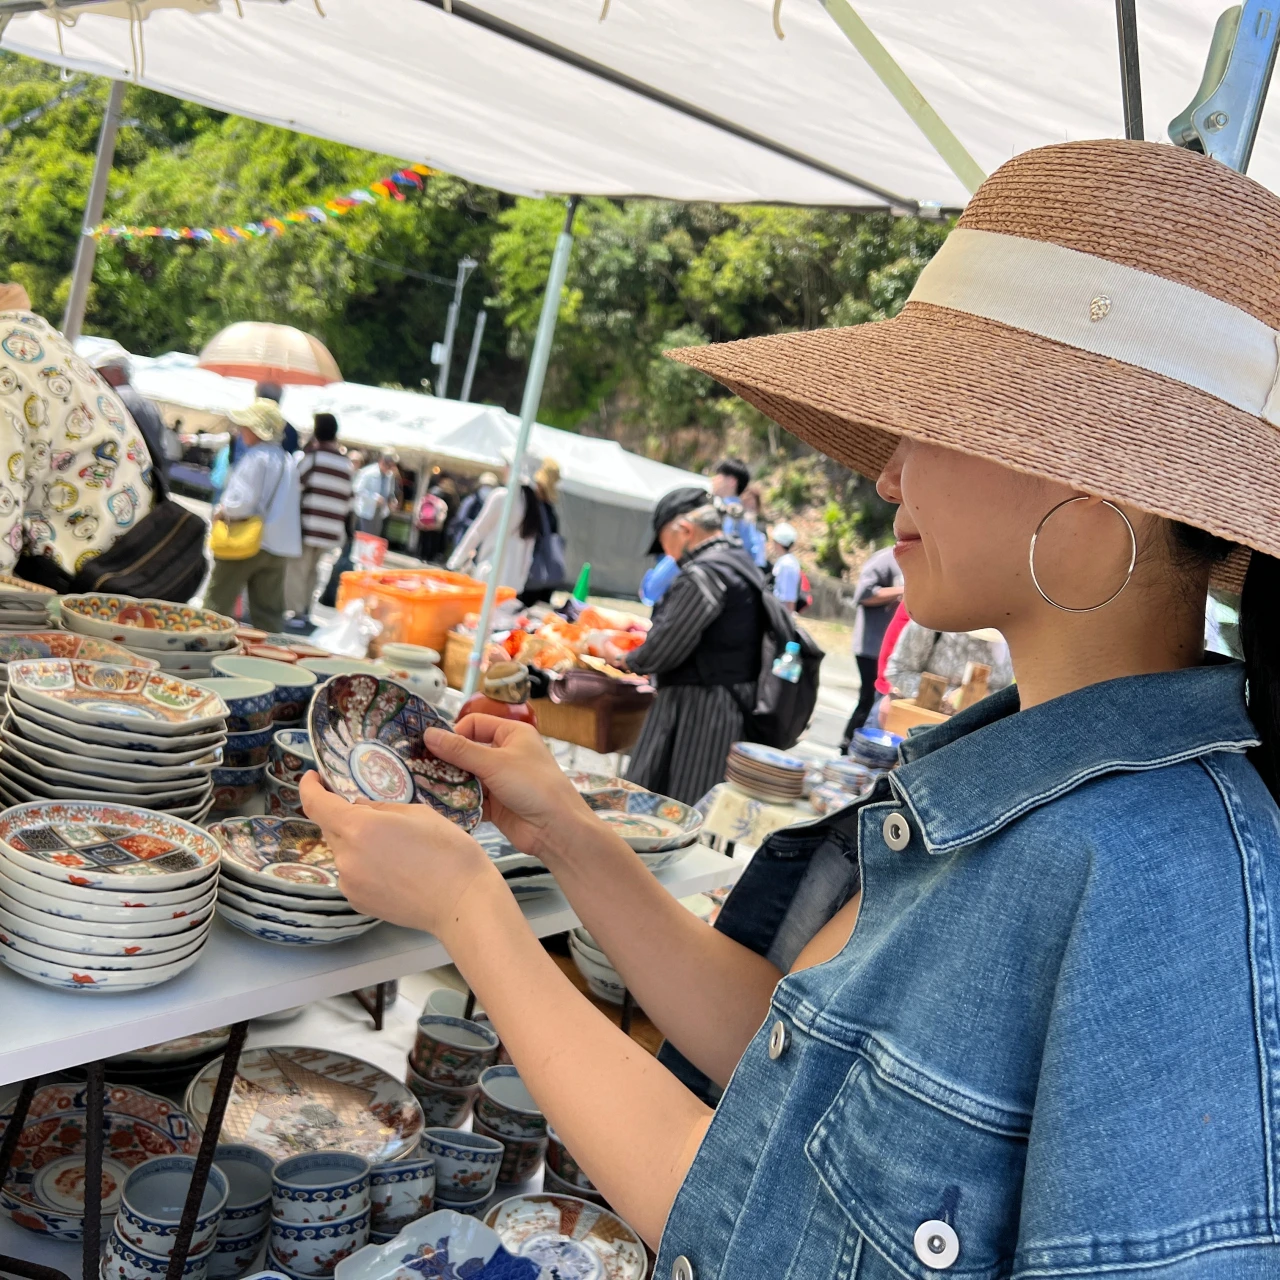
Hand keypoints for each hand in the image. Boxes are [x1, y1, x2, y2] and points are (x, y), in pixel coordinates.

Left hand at [299, 773, 502, 936]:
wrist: (462, 902)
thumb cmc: (449, 853)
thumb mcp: (418, 813)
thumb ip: (381, 808)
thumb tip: (360, 808)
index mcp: (359, 828)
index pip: (316, 804)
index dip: (309, 788)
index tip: (313, 778)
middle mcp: (347, 857)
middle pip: (331, 828)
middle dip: (345, 817)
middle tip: (376, 816)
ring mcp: (350, 883)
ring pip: (344, 852)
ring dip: (358, 843)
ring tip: (395, 848)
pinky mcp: (359, 902)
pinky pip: (352, 874)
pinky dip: (365, 865)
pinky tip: (395, 869)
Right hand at [425, 716, 591, 860]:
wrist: (556, 828)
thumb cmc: (533, 785)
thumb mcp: (495, 763)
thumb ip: (460, 750)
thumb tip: (428, 734)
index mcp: (512, 734)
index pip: (475, 724)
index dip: (454, 733)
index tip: (432, 746)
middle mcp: (505, 754)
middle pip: (467, 751)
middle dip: (447, 760)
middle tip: (421, 767)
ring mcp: (500, 780)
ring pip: (466, 776)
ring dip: (450, 782)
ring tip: (425, 786)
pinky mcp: (495, 804)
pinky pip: (470, 798)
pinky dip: (457, 801)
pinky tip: (439, 804)